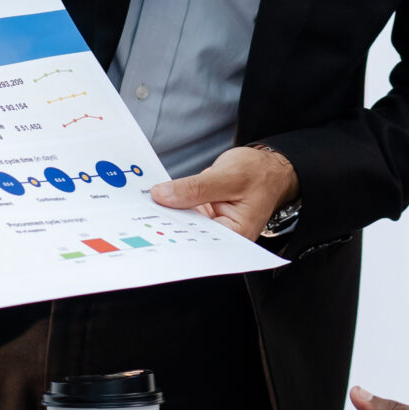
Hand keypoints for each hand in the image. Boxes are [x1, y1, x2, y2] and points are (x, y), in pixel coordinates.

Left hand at [150, 145, 298, 238]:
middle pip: (187, 234)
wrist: (269, 167)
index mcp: (236, 235)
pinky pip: (182, 210)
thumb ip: (195, 188)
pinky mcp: (203, 213)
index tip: (151, 226)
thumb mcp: (229, 176)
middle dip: (164, 223)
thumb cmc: (261, 174)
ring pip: (180, 222)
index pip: (200, 242)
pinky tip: (155, 197)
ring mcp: (211, 224)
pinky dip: (170, 202)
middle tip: (140, 213)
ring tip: (142, 205)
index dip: (174, 236)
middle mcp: (222, 235)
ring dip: (163, 213)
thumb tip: (163, 195)